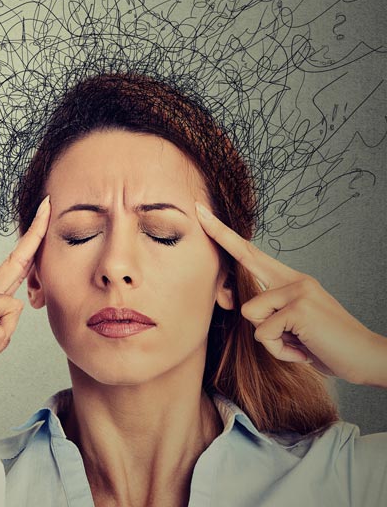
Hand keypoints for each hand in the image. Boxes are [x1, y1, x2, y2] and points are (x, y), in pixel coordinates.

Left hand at [199, 203, 386, 387]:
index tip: (202, 213)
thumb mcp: (294, 325)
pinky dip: (280, 351)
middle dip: (218, 234)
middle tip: (197, 208)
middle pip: (244, 257)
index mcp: (292, 281)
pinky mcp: (299, 308)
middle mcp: (294, 280)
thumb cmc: (327, 345)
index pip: (251, 253)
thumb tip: (238, 306)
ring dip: (270, 339)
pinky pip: (264, 334)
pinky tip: (304, 350)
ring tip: (298, 343)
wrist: (366, 358)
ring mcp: (298, 291)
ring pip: (250, 314)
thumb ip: (270, 313)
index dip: (225, 235)